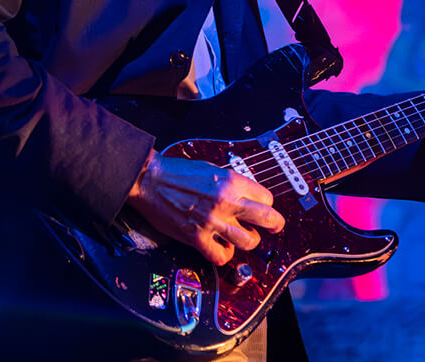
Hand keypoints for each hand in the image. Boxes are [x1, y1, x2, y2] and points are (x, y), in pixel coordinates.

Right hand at [126, 149, 285, 264]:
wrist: (149, 180)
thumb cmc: (176, 172)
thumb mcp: (211, 168)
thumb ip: (230, 182)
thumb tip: (244, 194)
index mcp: (230, 181)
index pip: (266, 197)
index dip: (266, 203)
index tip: (263, 206)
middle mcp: (225, 201)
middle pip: (267, 218)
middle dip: (276, 224)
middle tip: (276, 227)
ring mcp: (212, 221)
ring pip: (249, 241)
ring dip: (250, 240)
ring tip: (245, 238)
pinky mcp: (197, 238)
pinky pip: (222, 256)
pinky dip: (226, 254)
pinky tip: (222, 247)